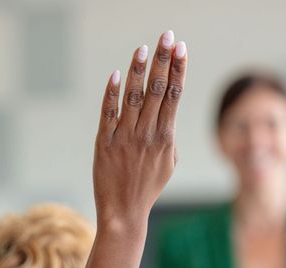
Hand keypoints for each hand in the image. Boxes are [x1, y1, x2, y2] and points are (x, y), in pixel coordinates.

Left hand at [75, 32, 187, 267]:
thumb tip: (165, 114)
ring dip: (139, 71)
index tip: (181, 48)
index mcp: (165, 138)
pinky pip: (108, 113)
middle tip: (166, 36)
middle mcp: (147, 135)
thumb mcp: (167, 162)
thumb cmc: (147, 186)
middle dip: (163, 61)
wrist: (124, 213)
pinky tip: (117, 75)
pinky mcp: (104, 143)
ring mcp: (125, 138)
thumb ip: (167, 136)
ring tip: (143, 48)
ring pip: (134, 98)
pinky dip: (113, 94)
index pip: (173, 97)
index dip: (177, 70)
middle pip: (157, 91)